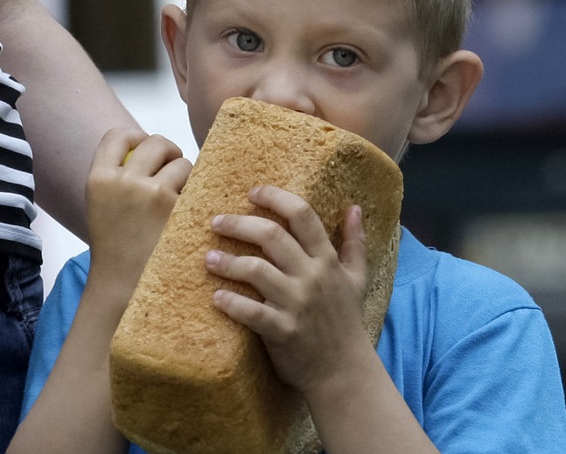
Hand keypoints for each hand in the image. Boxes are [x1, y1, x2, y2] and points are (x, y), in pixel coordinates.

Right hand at [85, 128, 191, 309]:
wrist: (125, 286)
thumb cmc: (116, 248)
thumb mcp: (103, 206)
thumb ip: (118, 177)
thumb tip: (146, 150)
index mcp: (98, 179)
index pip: (117, 135)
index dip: (135, 137)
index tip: (144, 149)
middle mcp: (123, 181)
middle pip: (154, 142)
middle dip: (168, 152)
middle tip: (172, 170)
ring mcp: (151, 193)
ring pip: (180, 162)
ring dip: (185, 176)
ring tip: (178, 199)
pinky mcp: (177, 207)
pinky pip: (195, 185)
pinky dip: (195, 195)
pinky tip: (187, 213)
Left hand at [204, 185, 369, 392]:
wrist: (345, 373)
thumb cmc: (346, 322)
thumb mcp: (357, 279)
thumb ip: (354, 242)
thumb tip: (355, 208)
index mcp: (327, 260)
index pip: (302, 215)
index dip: (276, 198)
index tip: (253, 191)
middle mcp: (312, 277)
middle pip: (272, 236)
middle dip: (240, 223)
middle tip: (217, 221)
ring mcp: (297, 304)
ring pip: (256, 270)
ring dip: (228, 261)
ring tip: (208, 258)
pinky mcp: (282, 331)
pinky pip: (251, 312)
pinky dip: (231, 303)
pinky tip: (216, 296)